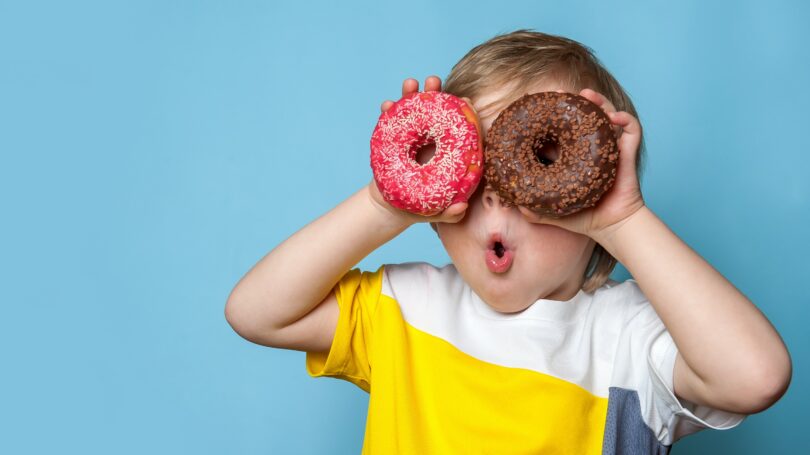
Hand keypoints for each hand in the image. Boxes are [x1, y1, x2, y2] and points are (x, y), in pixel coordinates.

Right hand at [371, 75, 476, 225]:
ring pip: (414, 111)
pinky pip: (392, 122)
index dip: (463, 114)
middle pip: (436, 112)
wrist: (391, 207)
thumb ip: (449, 213)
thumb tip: (461, 208)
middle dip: (435, 94)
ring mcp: (414, 137)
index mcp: (449, 153)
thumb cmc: (419, 208)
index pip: (460, 129)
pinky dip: (389, 111)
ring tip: (410, 84)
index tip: (465, 102)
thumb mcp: (435, 211)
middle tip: (433, 81)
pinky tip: (386, 105)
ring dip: (411, 94)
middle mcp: (433, 140)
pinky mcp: (396, 138)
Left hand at [517, 88, 644, 242]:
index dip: (552, 116)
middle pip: (584, 115)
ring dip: (599, 102)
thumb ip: (534, 210)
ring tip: (588, 95)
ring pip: (606, 116)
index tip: (541, 105)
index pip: (560, 129)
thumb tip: (515, 205)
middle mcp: (590, 147)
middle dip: (573, 101)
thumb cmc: (583, 218)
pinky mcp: (627, 153)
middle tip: (560, 93)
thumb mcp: (553, 212)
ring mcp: (609, 147)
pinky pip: (631, 131)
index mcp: (571, 156)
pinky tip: (615, 118)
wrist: (611, 226)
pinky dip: (625, 120)